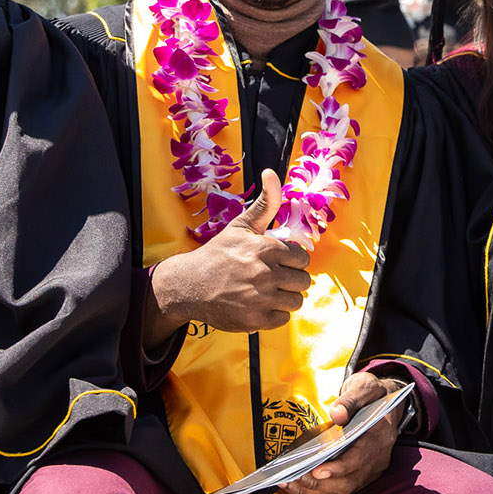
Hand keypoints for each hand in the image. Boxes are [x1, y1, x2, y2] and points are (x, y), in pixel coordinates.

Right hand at [147, 169, 311, 342]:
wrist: (189, 285)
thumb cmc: (219, 253)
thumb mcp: (241, 225)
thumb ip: (265, 202)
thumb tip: (271, 172)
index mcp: (266, 249)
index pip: (303, 259)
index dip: (291, 260)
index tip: (276, 261)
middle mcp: (266, 274)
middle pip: (302, 281)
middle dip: (290, 279)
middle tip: (270, 277)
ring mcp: (261, 299)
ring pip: (296, 301)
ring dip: (284, 297)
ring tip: (266, 291)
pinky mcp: (255, 321)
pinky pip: (283, 319)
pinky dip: (274, 314)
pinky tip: (258, 304)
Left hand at [283, 372, 403, 493]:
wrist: (385, 403)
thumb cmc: (372, 395)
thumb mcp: (364, 387)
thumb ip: (351, 400)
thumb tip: (336, 413)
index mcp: (379, 436)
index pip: (360, 458)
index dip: (339, 468)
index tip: (318, 470)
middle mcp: (376, 458)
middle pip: (349, 481)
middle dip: (320, 483)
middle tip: (295, 477)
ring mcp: (369, 469)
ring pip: (343, 488)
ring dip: (315, 489)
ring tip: (289, 482)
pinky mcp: (361, 474)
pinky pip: (340, 488)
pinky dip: (319, 490)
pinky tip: (298, 485)